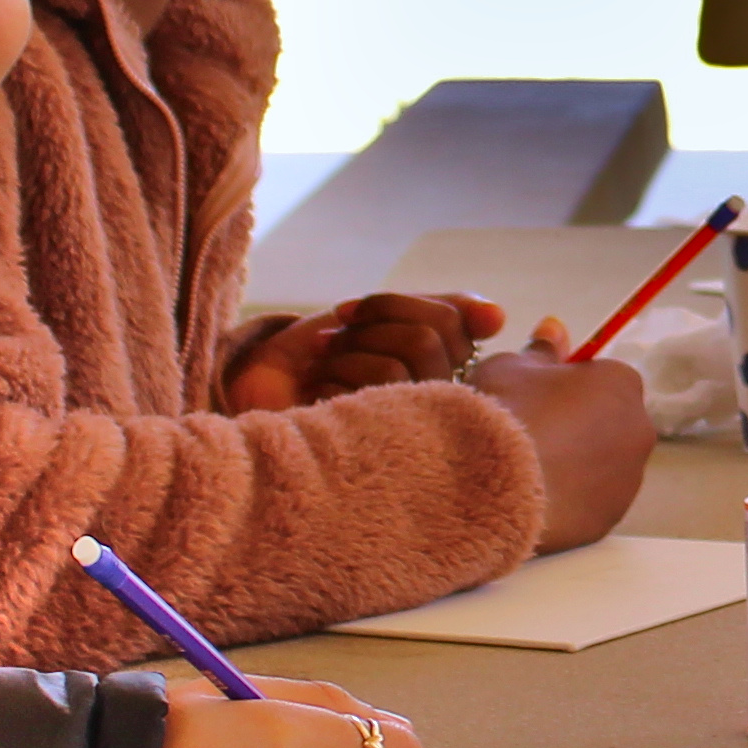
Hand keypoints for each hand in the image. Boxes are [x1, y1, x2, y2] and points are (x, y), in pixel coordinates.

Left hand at [221, 292, 504, 411]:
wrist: (247, 406)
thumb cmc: (303, 368)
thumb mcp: (366, 327)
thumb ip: (429, 313)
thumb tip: (499, 315)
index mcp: (436, 370)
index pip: (454, 319)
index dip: (396, 304)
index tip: (344, 313)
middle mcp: (435, 402)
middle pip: (434, 335)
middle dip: (369, 326)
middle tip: (327, 345)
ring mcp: (414, 426)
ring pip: (411, 356)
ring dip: (348, 354)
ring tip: (320, 374)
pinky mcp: (389, 443)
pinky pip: (386, 385)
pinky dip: (338, 377)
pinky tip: (318, 401)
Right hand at [468, 346, 655, 544]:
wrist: (489, 486)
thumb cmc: (505, 412)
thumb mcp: (511, 366)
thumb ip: (540, 349)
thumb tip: (555, 328)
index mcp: (621, 383)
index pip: (603, 376)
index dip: (568, 385)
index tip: (536, 397)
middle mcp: (638, 430)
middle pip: (609, 421)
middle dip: (578, 425)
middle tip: (530, 433)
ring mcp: (628, 481)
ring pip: (602, 465)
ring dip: (576, 465)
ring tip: (528, 470)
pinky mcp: (609, 521)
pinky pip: (590, 502)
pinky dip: (569, 499)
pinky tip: (533, 499)